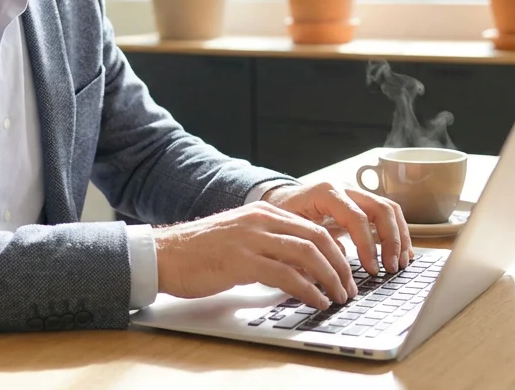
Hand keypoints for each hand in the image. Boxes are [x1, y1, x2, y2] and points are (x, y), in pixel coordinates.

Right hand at [153, 202, 356, 309]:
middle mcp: (261, 220)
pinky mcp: (242, 261)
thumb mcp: (241, 238)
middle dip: (340, 266)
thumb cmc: (200, 252)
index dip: (336, 251)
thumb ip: (269, 244)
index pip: (312, 227)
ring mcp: (252, 239)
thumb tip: (300, 266)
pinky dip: (308, 290)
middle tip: (349, 287)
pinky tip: (315, 301)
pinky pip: (287, 275)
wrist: (165, 255)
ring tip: (337, 297)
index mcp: (263, 212)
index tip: (345, 272)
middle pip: (317, 238)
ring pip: (307, 254)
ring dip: (329, 279)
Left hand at [260, 181, 413, 275]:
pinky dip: (398, 234)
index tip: (371, 269)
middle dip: (391, 240)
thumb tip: (326, 277)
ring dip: (399, 237)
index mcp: (327, 192)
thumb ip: (308, 249)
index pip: (357, 217)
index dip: (367, 245)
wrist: (280, 201)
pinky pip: (387, 215)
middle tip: (391, 268)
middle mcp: (345, 189)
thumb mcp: (289, 231)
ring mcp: (356, 195)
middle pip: (380, 208)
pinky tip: (402, 254)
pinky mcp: (362, 205)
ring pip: (389, 209)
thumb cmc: (283, 216)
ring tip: (401, 263)